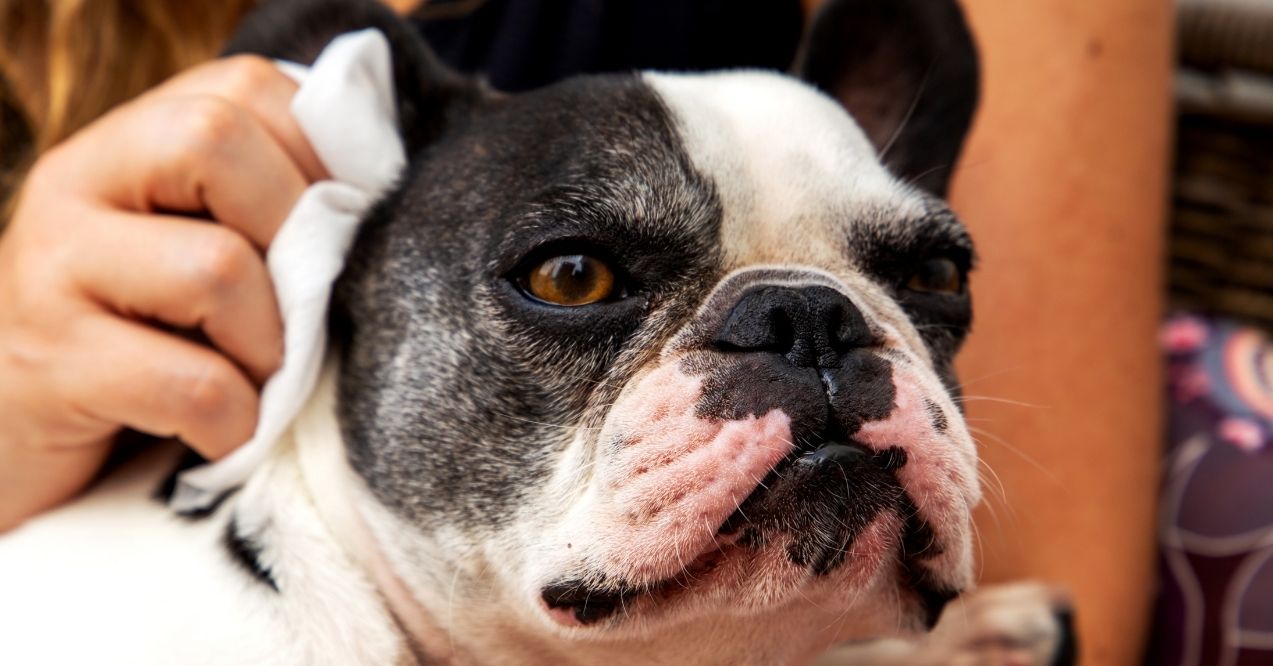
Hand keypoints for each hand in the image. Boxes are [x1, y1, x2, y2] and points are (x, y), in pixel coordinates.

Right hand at [0, 56, 326, 530]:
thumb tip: (375, 204)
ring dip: (271, 348)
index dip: (321, 155)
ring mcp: (49, 269)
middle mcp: (77, 184)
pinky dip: (234, 422)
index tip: (342, 230)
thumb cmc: (147, 346)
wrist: (20, 440)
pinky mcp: (45, 366)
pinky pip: (188, 383)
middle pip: (214, 140)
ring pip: (215, 266)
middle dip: (295, 236)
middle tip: (301, 316)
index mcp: (129, 145)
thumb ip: (266, 211)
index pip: (245, 87)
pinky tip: (222, 437)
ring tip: (259, 386)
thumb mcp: (201, 258)